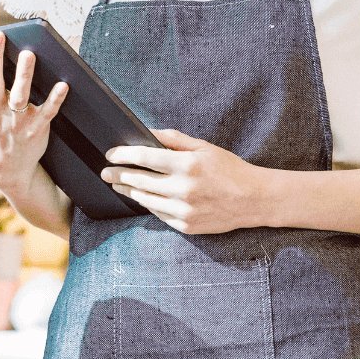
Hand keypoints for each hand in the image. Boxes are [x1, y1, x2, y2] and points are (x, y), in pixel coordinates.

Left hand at [100, 129, 273, 234]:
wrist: (253, 199)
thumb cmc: (229, 169)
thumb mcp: (203, 147)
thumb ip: (174, 139)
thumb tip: (147, 131)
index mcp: (188, 165)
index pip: (144, 158)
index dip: (123, 155)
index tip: (111, 154)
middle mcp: (183, 189)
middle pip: (139, 181)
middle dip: (118, 175)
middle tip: (106, 172)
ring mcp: (184, 211)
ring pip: (145, 200)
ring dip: (129, 191)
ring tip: (119, 184)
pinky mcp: (186, 226)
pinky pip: (158, 214)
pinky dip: (148, 204)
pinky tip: (142, 197)